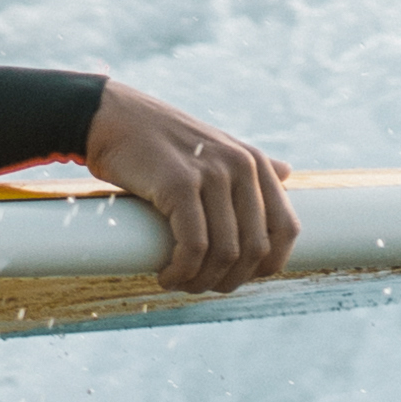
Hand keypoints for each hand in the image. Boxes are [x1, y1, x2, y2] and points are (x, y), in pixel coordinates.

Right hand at [81, 82, 299, 294]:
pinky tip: (167, 276)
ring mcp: (212, 173)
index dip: (266, 264)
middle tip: (199, 285)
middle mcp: (241, 166)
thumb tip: (288, 173)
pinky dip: (182, 272)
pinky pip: (194, 246)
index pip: (286, 229)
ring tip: (179, 282)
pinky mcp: (179, 183)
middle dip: (229, 280)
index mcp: (255, 162)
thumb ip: (250, 165)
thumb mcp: (215, 145)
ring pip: (225, 253)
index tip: (234, 275)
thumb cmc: (160, 140)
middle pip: (255, 249)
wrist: (112, 116)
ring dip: (202, 281)